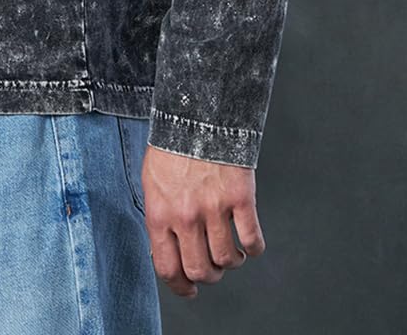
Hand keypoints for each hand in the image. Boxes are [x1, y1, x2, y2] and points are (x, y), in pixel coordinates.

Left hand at [141, 145, 263, 298]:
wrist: (198, 114)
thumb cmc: (173, 148)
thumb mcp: (152, 182)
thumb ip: (159, 217)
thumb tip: (166, 251)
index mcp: (159, 212)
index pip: (167, 267)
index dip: (180, 287)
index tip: (190, 291)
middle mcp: (186, 215)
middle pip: (200, 270)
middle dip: (208, 276)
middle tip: (213, 268)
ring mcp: (214, 207)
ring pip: (227, 260)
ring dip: (231, 262)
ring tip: (232, 252)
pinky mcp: (240, 198)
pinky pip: (252, 240)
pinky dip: (253, 248)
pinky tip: (249, 242)